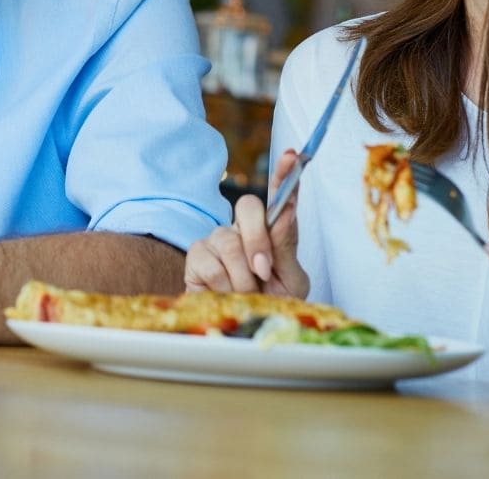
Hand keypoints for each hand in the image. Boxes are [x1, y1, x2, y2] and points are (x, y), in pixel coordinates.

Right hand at [182, 148, 309, 297]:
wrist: (243, 332)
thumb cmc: (269, 305)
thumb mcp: (291, 281)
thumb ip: (286, 246)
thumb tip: (286, 209)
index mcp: (270, 231)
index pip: (277, 196)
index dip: (284, 174)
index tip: (292, 156)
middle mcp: (242, 229)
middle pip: (248, 206)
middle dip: (258, 239)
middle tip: (264, 271)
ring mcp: (216, 240)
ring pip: (229, 239)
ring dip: (243, 275)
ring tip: (248, 294)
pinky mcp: (196, 256)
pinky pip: (209, 261)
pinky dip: (224, 283)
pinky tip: (227, 294)